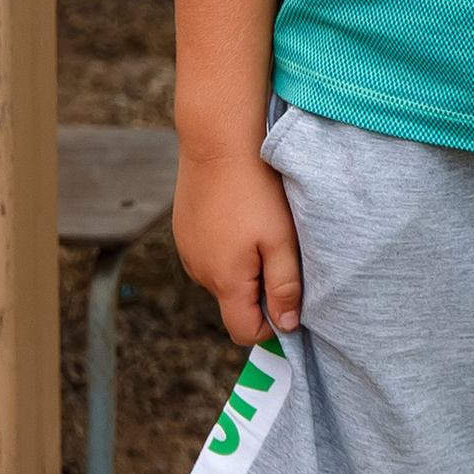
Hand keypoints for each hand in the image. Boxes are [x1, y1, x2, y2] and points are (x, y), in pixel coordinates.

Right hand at [175, 142, 303, 346]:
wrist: (217, 141)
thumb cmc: (256, 190)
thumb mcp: (282, 240)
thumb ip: (285, 287)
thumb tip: (287, 326)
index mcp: (225, 281)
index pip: (244, 332)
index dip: (272, 326)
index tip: (289, 297)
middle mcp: (199, 273)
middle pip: (235, 304)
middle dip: (260, 290)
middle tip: (280, 251)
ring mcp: (187, 251)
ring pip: (222, 278)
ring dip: (243, 267)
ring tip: (259, 228)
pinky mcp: (184, 232)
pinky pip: (209, 255)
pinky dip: (226, 247)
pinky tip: (239, 215)